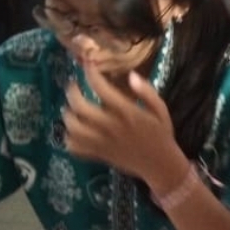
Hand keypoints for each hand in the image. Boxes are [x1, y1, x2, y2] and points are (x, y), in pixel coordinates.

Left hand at [63, 65, 184, 185]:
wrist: (159, 164)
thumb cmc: (161, 134)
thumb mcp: (161, 109)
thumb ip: (147, 91)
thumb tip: (131, 75)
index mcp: (127, 112)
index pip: (101, 88)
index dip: (91, 73)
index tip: (88, 64)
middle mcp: (110, 126)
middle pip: (79, 107)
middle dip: (72, 92)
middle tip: (73, 86)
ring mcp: (101, 142)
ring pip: (72, 127)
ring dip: (68, 114)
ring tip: (71, 108)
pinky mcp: (97, 154)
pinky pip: (73, 147)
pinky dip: (69, 137)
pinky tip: (74, 130)